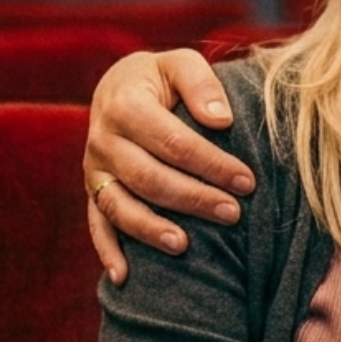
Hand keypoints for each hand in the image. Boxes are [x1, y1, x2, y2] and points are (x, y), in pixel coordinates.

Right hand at [84, 49, 250, 283]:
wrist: (118, 87)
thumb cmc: (162, 79)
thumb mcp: (180, 64)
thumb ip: (201, 83)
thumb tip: (222, 120)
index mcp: (125, 106)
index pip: (174, 142)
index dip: (212, 164)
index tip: (248, 181)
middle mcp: (102, 141)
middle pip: (149, 178)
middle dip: (193, 199)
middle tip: (233, 213)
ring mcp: (94, 171)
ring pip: (120, 207)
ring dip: (151, 230)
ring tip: (185, 246)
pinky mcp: (93, 191)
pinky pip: (97, 225)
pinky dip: (107, 252)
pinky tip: (125, 278)